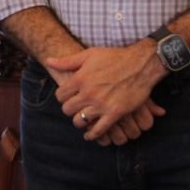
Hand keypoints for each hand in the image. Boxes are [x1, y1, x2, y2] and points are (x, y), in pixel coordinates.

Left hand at [47, 43, 164, 140]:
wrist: (140, 65)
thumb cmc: (114, 57)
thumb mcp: (88, 55)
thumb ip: (67, 61)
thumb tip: (48, 61)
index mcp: (79, 79)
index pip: (60, 95)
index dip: (62, 97)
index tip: (67, 97)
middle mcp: (88, 93)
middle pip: (67, 109)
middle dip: (69, 109)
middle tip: (74, 108)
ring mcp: (101, 104)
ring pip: (79, 121)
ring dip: (79, 121)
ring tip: (81, 120)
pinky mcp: (115, 113)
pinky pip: (99, 130)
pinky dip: (92, 134)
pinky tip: (90, 135)